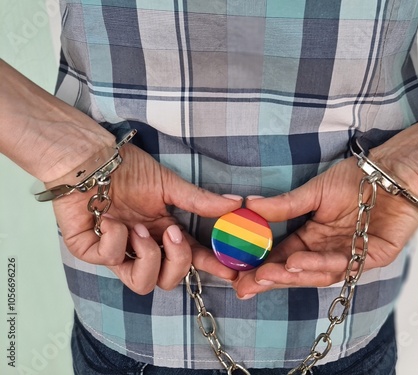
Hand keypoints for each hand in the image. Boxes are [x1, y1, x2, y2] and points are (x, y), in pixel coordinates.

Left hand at [52, 143, 241, 293]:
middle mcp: (143, 248)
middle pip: (167, 281)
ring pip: (141, 284)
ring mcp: (117, 252)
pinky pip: (110, 260)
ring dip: (147, 255)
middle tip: (171, 232)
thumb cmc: (128, 169)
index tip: (229, 271)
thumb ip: (200, 200)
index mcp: (163, 233)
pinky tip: (108, 218)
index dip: (209, 267)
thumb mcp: (169, 184)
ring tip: (138, 228)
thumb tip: (235, 203)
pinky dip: (114, 238)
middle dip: (177, 261)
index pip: (190, 258)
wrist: (91, 158)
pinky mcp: (90, 251)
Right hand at [233, 157, 417, 297]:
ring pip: (319, 272)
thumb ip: (285, 205)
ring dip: (294, 273)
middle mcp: (329, 249)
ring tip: (271, 271)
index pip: (284, 256)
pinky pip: (345, 266)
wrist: (394, 171)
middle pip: (298, 270)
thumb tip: (248, 206)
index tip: (240, 276)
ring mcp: (350, 255)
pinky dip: (321, 264)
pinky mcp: (373, 257)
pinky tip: (299, 261)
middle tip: (248, 285)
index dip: (263, 267)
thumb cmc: (356, 179)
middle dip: (272, 279)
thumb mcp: (315, 191)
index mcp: (313, 236)